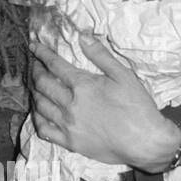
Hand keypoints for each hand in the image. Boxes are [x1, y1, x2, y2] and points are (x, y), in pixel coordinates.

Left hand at [30, 34, 180, 171]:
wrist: (146, 143)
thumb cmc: (138, 108)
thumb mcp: (124, 76)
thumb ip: (101, 56)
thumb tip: (83, 37)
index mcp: (83, 86)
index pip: (55, 65)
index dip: (42, 53)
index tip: (34, 46)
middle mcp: (70, 105)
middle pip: (43, 84)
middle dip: (35, 71)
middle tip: (35, 65)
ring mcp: (68, 125)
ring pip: (40, 105)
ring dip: (34, 92)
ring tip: (34, 85)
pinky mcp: (70, 142)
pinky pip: (44, 130)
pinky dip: (37, 118)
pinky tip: (38, 112)